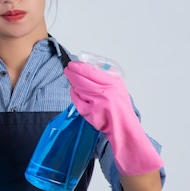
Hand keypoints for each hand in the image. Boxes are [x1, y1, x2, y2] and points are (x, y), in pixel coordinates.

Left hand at [64, 61, 163, 175]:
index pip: (91, 71)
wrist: (123, 127)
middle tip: (68, 69)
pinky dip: (74, 95)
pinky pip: (76, 100)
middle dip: (72, 73)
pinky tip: (76, 92)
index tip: (73, 64)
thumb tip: (88, 67)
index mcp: (113, 85)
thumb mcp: (119, 87)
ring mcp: (95, 103)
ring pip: (78, 88)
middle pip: (81, 79)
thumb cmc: (121, 107)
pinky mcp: (89, 112)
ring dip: (73, 83)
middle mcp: (104, 93)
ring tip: (73, 80)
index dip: (79, 66)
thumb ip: (106, 77)